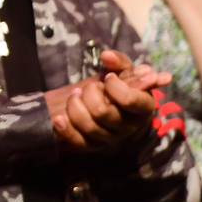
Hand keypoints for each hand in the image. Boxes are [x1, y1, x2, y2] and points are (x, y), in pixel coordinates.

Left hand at [49, 50, 164, 150]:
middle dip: (90, 93)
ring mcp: (109, 138)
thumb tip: (107, 55)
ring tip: (74, 96)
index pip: (131, 100)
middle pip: (103, 112)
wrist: (82, 100)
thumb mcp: (115, 71)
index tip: (108, 78)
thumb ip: (117, 62)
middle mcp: (128, 127)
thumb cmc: (106, 86)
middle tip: (89, 87)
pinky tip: (60, 118)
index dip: (115, 86)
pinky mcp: (91, 146)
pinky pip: (78, 141)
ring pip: (89, 125)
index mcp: (142, 107)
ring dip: (75, 105)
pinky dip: (66, 128)